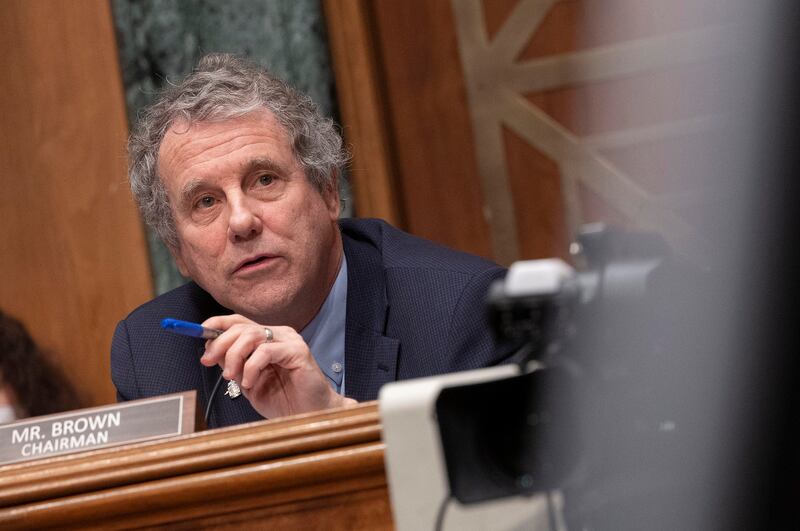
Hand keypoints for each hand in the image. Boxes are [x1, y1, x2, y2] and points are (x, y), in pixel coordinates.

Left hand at [200, 314, 355, 418]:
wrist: (309, 416)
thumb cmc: (284, 400)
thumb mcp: (248, 382)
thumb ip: (234, 365)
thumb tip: (212, 351)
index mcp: (267, 339)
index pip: (238, 321)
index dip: (216, 324)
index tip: (199, 334)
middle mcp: (278, 335)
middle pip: (241, 327)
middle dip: (219, 343)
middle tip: (208, 361)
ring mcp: (289, 341)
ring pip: (252, 335)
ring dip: (234, 357)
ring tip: (233, 377)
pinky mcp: (298, 351)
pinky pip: (266, 351)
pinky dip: (251, 367)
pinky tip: (250, 382)